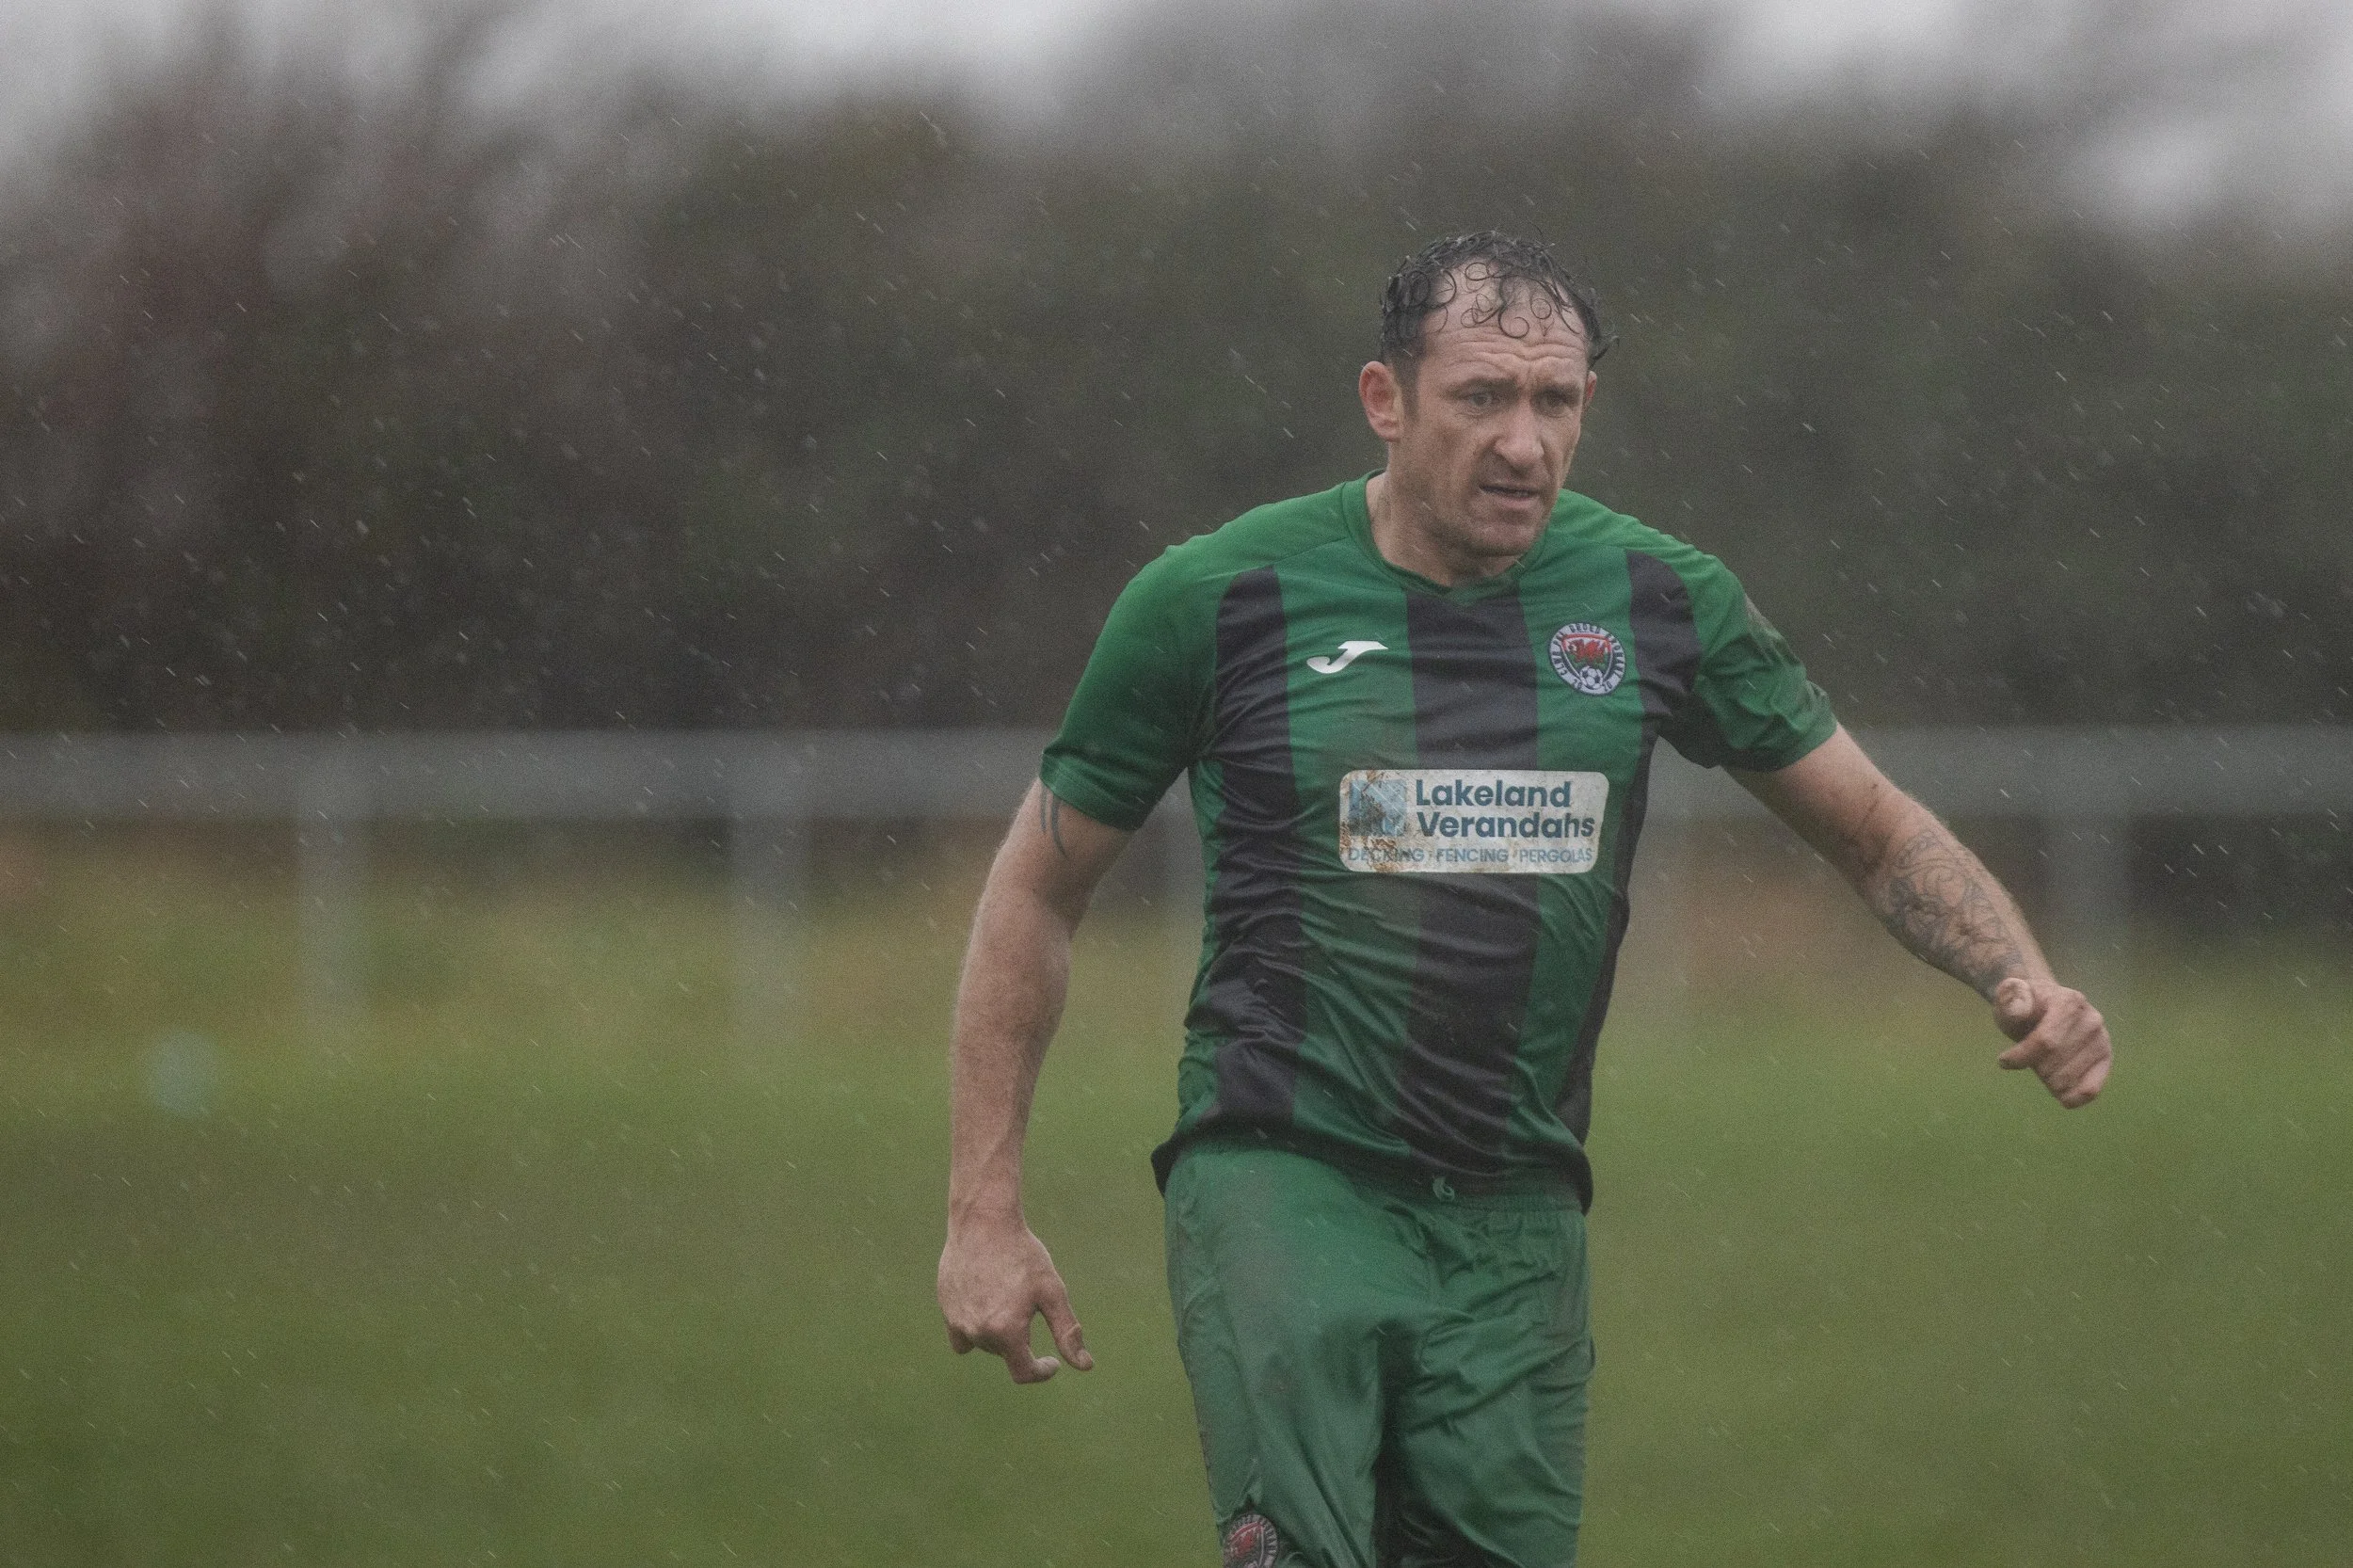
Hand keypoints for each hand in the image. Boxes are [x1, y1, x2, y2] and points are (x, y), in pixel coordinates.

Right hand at [937, 1219, 1092, 1384]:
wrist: (984, 1222)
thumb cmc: (1023, 1255)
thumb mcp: (1052, 1291)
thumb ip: (1067, 1332)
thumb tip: (1085, 1366)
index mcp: (1005, 1332)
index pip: (1023, 1373)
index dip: (1041, 1372)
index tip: (1052, 1361)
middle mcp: (977, 1332)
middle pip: (1004, 1353)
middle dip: (1019, 1339)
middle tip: (1028, 1304)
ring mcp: (956, 1320)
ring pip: (982, 1342)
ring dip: (997, 1333)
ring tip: (1007, 1297)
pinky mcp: (945, 1305)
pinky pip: (960, 1331)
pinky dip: (975, 1326)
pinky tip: (986, 1302)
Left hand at [1992, 976, 2111, 1107]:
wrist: (2043, 1008)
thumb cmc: (2024, 1006)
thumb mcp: (2010, 998)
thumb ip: (2010, 999)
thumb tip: (2017, 1009)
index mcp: (2069, 1002)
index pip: (2045, 1041)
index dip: (2021, 1057)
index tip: (2003, 1061)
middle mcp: (2091, 1020)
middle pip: (2054, 1063)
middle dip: (2034, 1067)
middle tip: (2029, 1058)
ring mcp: (2102, 1040)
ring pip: (2067, 1080)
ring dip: (2047, 1081)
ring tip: (2043, 1065)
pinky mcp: (2105, 1059)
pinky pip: (2092, 1089)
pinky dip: (2073, 1098)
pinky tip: (2061, 1098)